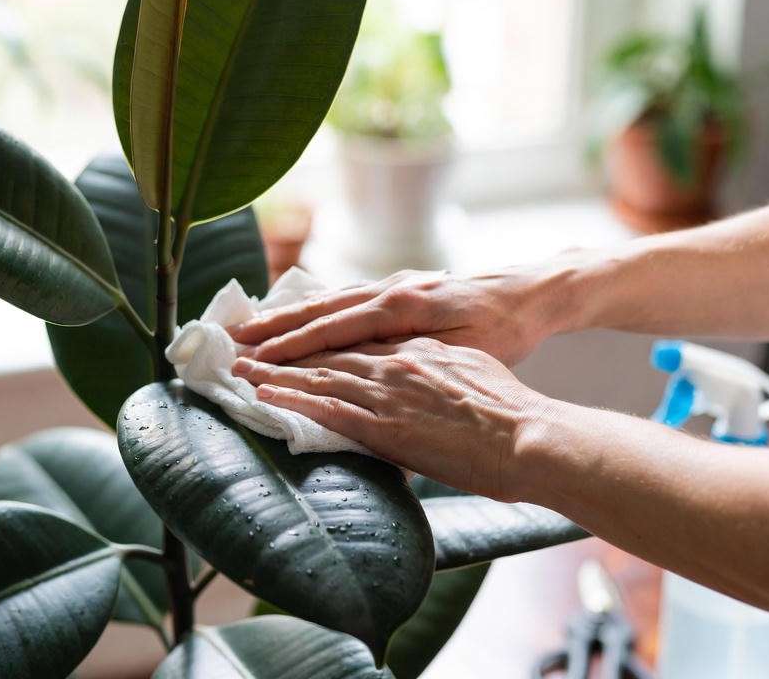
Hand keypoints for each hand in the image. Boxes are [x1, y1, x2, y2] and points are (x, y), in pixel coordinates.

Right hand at [229, 268, 565, 365]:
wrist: (532, 293)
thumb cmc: (506, 329)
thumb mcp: (470, 350)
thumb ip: (420, 359)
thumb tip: (376, 373)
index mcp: (404, 306)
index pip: (335, 328)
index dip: (293, 345)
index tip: (257, 358)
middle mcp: (391, 289)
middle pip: (321, 308)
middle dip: (275, 326)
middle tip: (235, 340)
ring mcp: (393, 284)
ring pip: (329, 299)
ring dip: (288, 314)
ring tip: (250, 325)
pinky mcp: (398, 287)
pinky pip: (346, 296)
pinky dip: (315, 306)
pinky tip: (297, 314)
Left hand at [231, 337, 548, 501]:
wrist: (529, 436)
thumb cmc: (513, 412)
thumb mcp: (475, 373)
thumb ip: (441, 369)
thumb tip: (428, 379)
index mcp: (419, 346)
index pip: (357, 336)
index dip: (319, 334)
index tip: (290, 332)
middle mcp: (397, 359)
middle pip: (328, 346)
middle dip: (282, 343)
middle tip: (246, 340)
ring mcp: (388, 389)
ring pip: (318, 372)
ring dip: (274, 368)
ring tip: (240, 365)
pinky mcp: (384, 424)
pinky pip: (325, 406)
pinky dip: (289, 398)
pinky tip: (262, 395)